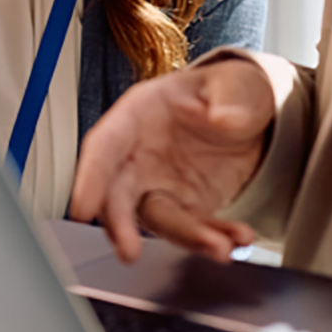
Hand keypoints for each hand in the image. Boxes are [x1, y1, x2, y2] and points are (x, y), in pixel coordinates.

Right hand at [71, 58, 273, 261]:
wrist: (249, 114)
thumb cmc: (227, 89)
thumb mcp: (236, 81)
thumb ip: (231, 97)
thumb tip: (226, 119)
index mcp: (139, 114)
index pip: (104, 146)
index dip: (89, 177)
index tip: (82, 207)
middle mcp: (140, 154)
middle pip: (117, 194)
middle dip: (120, 225)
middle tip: (128, 250)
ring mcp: (161, 184)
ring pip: (159, 219)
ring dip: (186, 237)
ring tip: (218, 245)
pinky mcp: (187, 206)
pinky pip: (194, 229)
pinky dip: (215, 236)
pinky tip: (237, 237)